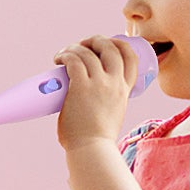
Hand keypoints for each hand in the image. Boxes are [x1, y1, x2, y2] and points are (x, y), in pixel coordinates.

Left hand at [53, 34, 138, 152]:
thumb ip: (106, 105)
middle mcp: (115, 83)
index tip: (106, 44)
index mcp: (125, 90)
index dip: (119, 44)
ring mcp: (99, 84)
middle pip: (111, 47)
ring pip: (89, 52)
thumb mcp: (112, 115)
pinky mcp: (81, 87)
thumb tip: (87, 103)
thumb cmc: (96, 139)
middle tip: (82, 45)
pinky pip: (74, 60)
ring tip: (64, 53)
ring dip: (75, 47)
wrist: (91, 149)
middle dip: (96, 40)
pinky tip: (59, 58)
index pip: (130, 57)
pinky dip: (65, 54)